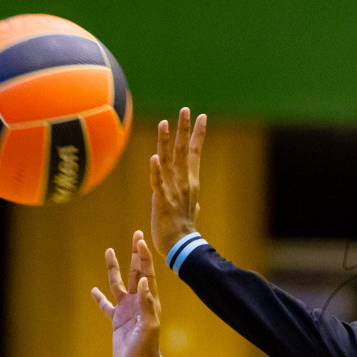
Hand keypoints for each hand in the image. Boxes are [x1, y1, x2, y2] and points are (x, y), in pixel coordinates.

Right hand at [92, 230, 161, 356]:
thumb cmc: (147, 348)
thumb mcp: (149, 326)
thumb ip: (146, 304)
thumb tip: (143, 281)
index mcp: (148, 301)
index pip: (146, 273)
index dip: (143, 257)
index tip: (140, 240)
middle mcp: (138, 302)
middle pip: (135, 272)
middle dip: (135, 254)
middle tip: (136, 234)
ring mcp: (126, 310)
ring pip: (118, 284)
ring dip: (114, 268)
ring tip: (109, 251)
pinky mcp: (116, 321)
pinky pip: (106, 306)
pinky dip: (100, 297)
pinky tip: (94, 290)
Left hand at [149, 107, 205, 254]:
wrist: (180, 246)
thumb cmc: (183, 229)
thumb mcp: (190, 210)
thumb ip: (190, 199)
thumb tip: (195, 200)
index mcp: (190, 182)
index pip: (195, 153)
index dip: (198, 134)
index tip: (202, 116)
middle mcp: (183, 182)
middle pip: (184, 150)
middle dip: (184, 129)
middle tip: (185, 109)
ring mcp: (172, 190)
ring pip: (168, 161)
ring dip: (166, 142)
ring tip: (164, 123)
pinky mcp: (161, 200)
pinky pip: (158, 183)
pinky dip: (156, 171)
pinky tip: (154, 158)